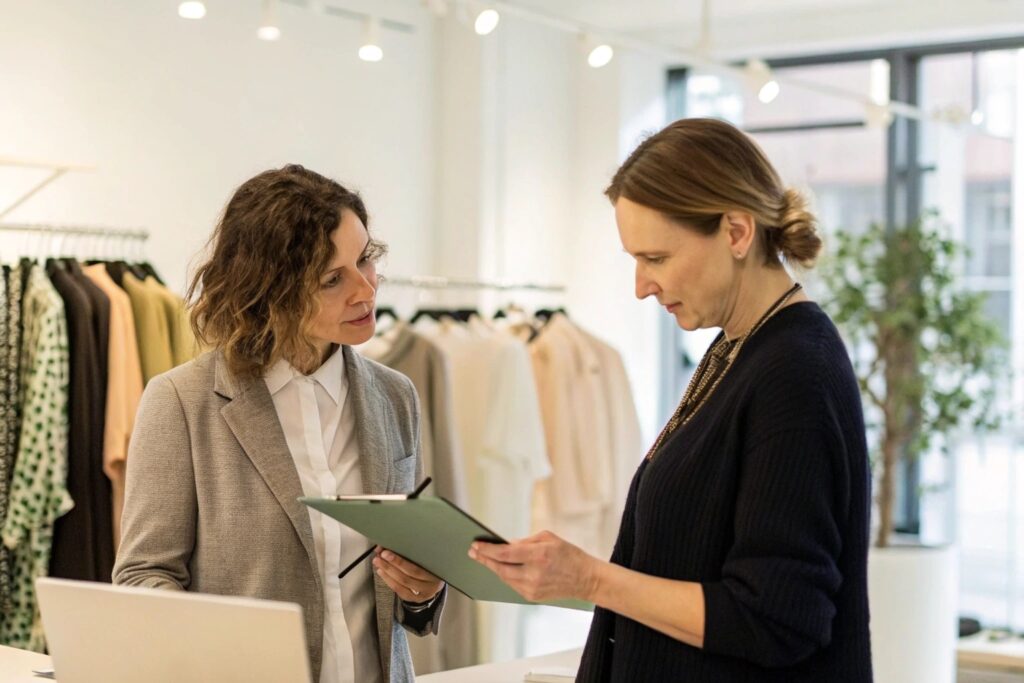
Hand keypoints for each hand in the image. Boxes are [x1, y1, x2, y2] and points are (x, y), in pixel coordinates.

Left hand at [372, 547, 444, 603]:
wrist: (434, 582)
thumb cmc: (427, 565)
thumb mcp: (423, 556)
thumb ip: (408, 551)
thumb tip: (384, 547)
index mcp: (438, 567)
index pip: (419, 562)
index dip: (401, 559)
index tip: (387, 551)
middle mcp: (433, 581)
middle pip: (411, 572)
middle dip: (393, 563)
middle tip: (381, 555)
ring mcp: (425, 592)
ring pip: (405, 581)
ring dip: (389, 571)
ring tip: (378, 562)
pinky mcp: (416, 598)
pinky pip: (401, 590)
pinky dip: (389, 581)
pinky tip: (382, 572)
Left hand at [469, 530, 598, 602]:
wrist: (586, 579)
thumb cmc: (568, 554)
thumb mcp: (549, 538)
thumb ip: (525, 541)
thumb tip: (505, 545)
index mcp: (539, 556)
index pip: (505, 553)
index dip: (487, 549)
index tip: (475, 544)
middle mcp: (534, 574)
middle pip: (501, 568)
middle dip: (484, 559)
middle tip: (472, 552)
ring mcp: (532, 588)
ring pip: (504, 578)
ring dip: (492, 567)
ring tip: (481, 558)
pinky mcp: (532, 597)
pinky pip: (512, 585)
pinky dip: (504, 575)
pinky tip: (498, 568)